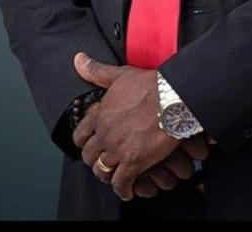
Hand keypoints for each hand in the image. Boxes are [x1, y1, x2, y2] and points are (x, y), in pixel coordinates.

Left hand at [70, 52, 183, 200]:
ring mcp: (117, 149)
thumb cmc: (150, 85)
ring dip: (107, 176)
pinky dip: (123, 189)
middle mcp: (105, 133)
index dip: (84, 142)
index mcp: (100, 114)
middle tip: (102, 162)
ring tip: (114, 178)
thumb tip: (78, 59)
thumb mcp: (120, 75)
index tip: (89, 145)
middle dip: (95, 161)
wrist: (173, 98)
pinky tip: (127, 191)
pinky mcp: (134, 162)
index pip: (81, 134)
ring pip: (102, 170)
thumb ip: (97, 71)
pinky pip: (121, 182)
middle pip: (90, 155)